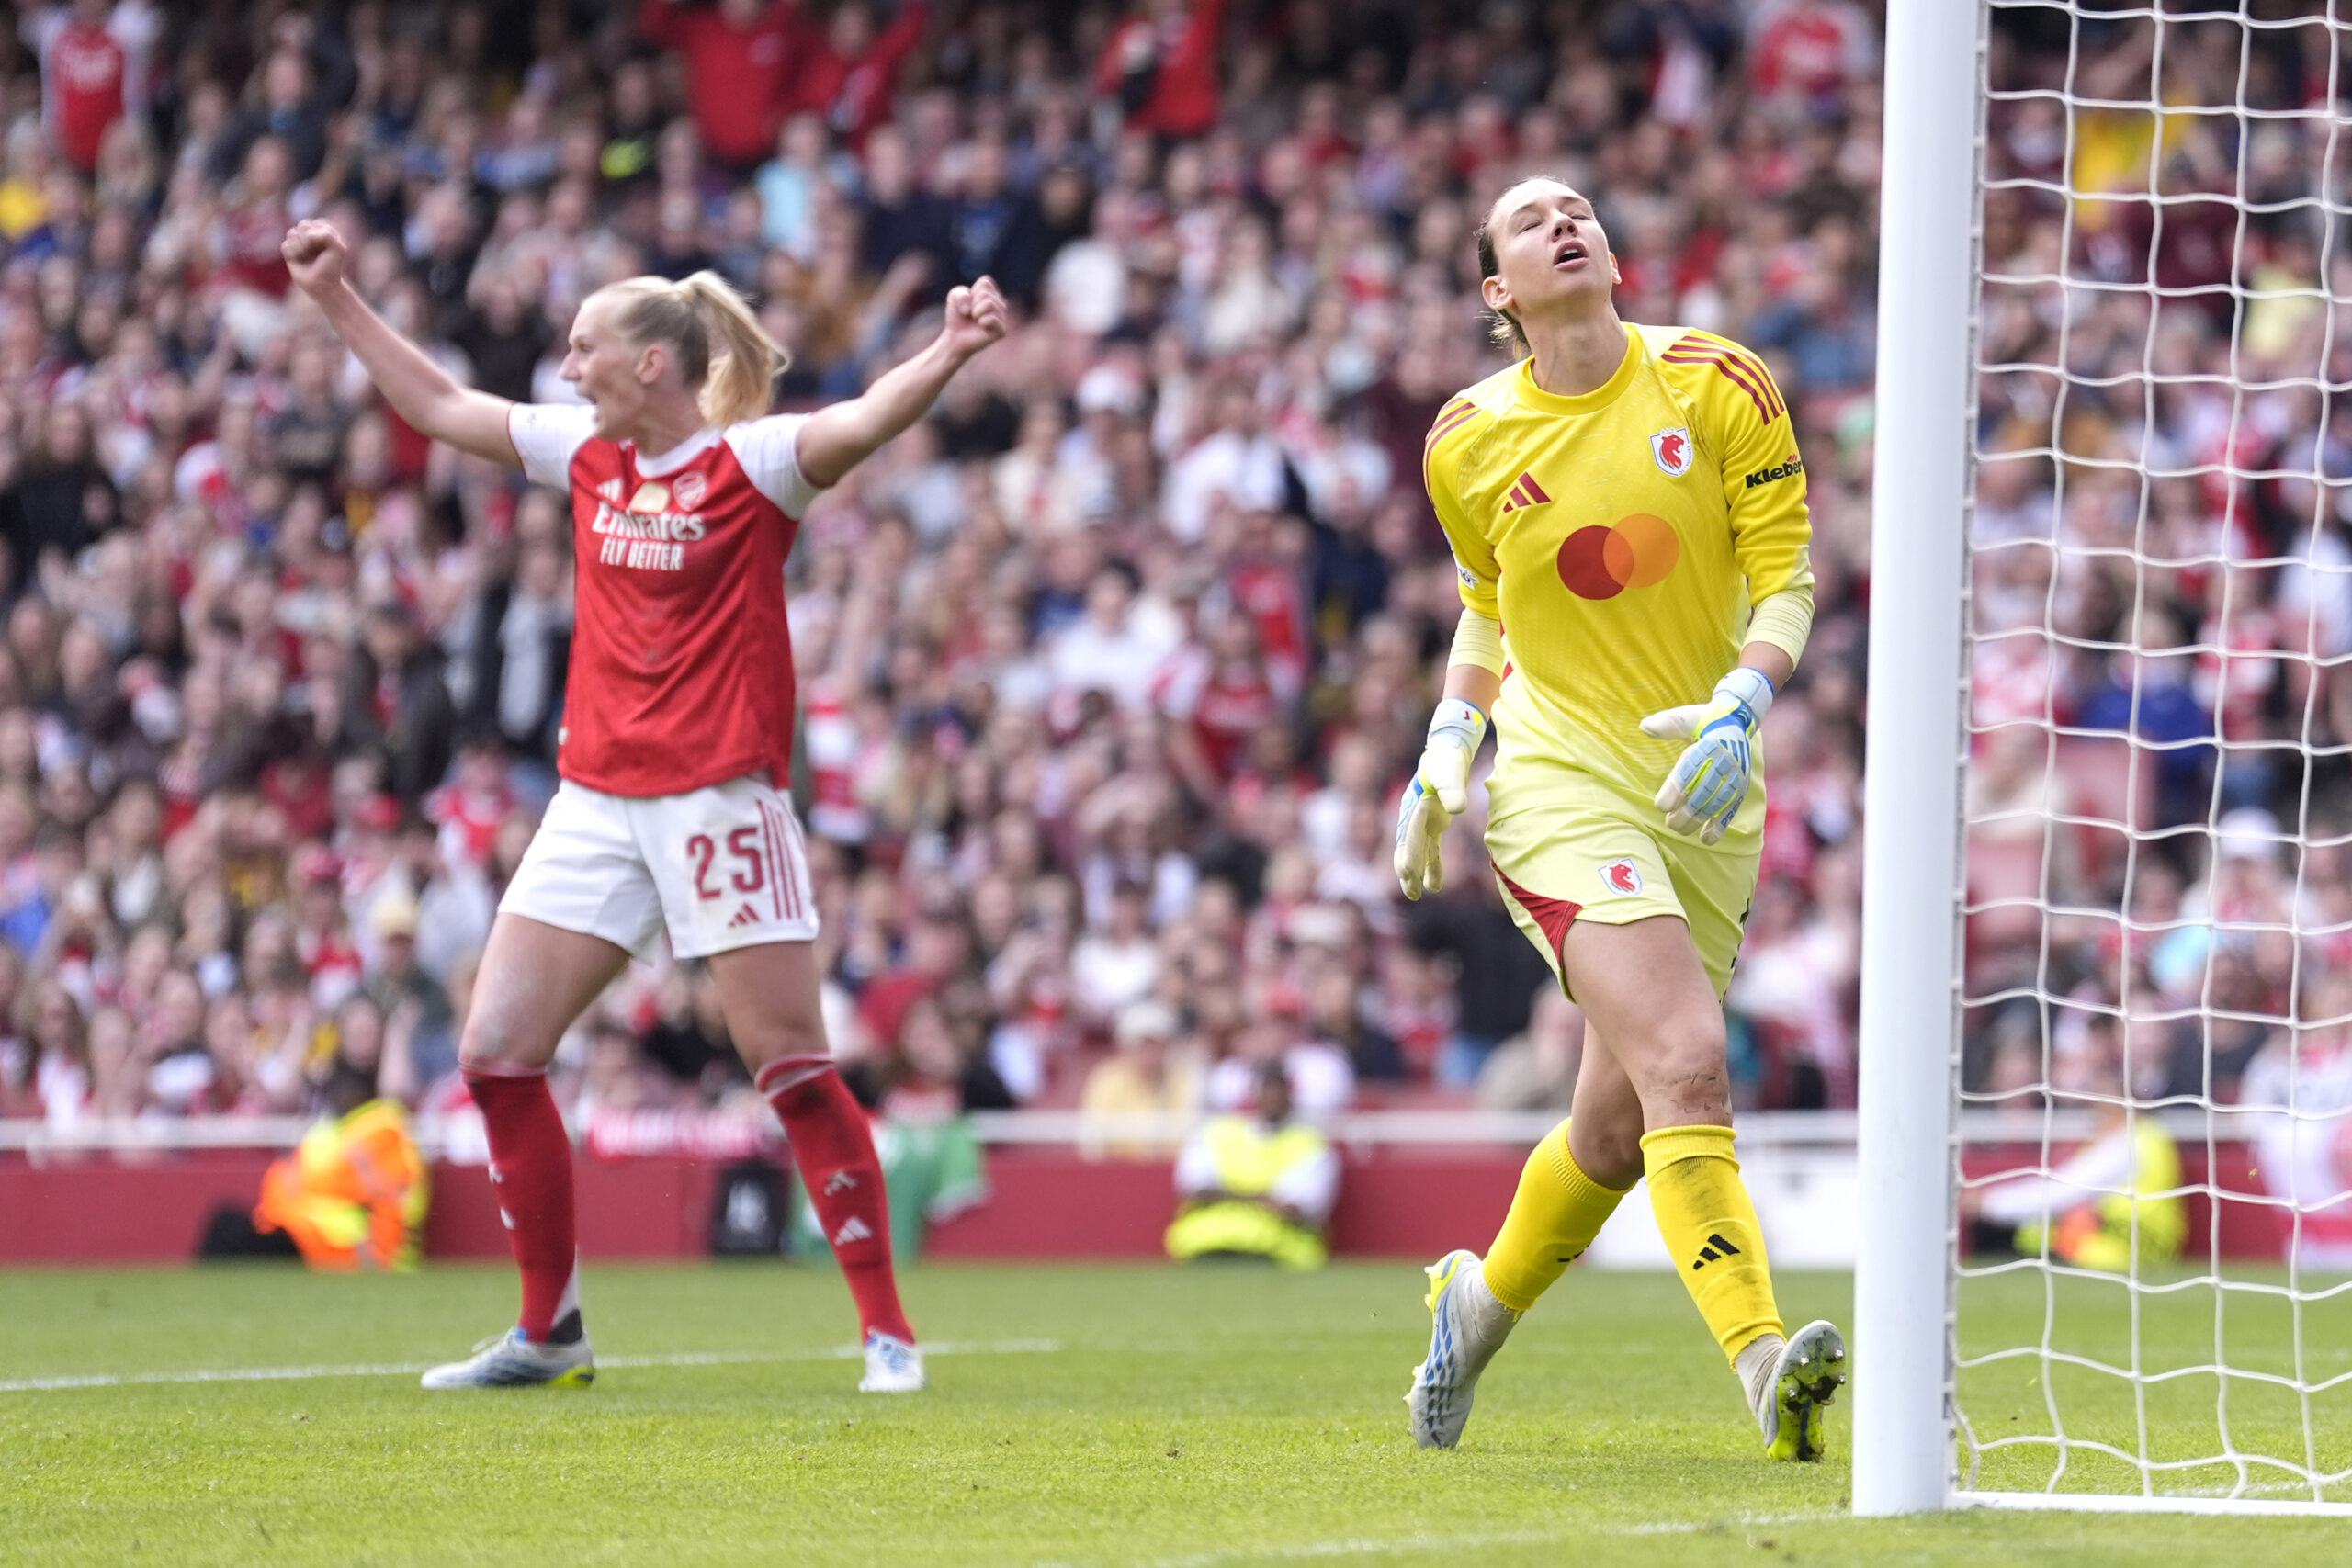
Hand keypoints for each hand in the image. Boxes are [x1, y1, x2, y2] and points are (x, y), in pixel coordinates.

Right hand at [282, 219, 350, 296]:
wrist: (322, 286)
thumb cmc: (332, 267)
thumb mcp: (338, 249)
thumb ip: (327, 235)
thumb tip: (306, 234)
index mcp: (323, 230)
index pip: (316, 224)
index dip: (320, 237)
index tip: (326, 249)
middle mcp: (311, 234)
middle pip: (303, 225)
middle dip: (309, 241)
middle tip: (315, 253)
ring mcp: (299, 242)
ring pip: (292, 233)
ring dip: (301, 248)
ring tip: (307, 257)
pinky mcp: (289, 251)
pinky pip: (285, 245)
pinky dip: (292, 254)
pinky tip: (298, 261)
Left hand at [940, 275, 1008, 361]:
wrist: (955, 338)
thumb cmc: (957, 316)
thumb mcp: (954, 297)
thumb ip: (959, 292)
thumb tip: (970, 308)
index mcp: (992, 293)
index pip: (986, 283)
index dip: (972, 293)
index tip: (969, 303)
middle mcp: (1000, 304)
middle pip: (986, 294)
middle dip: (973, 304)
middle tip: (971, 314)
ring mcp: (1002, 317)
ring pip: (989, 304)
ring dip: (976, 312)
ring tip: (975, 320)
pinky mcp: (1002, 331)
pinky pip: (992, 318)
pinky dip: (981, 322)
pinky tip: (981, 327)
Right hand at [1394, 699, 1486, 900]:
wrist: (1447, 750)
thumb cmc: (1447, 760)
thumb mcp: (1450, 772)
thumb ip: (1453, 790)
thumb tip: (1457, 810)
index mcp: (1414, 807)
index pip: (1410, 835)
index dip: (1409, 853)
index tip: (1408, 872)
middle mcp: (1413, 817)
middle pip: (1407, 847)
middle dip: (1407, 869)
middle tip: (1410, 892)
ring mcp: (1421, 821)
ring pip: (1415, 852)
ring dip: (1415, 873)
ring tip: (1415, 896)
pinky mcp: (1433, 823)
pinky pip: (1431, 849)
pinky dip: (1432, 866)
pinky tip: (1435, 886)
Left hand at [1639, 668, 1772, 845]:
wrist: (1738, 720)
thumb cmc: (1705, 720)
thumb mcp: (1687, 717)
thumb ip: (1668, 724)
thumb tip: (1644, 727)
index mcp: (1709, 745)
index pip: (1690, 771)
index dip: (1676, 790)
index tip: (1661, 805)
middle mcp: (1725, 762)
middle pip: (1703, 792)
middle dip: (1685, 811)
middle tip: (1668, 822)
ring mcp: (1735, 776)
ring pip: (1716, 804)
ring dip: (1698, 820)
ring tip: (1679, 828)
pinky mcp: (1741, 787)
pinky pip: (1731, 808)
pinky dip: (1720, 825)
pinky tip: (1706, 839)